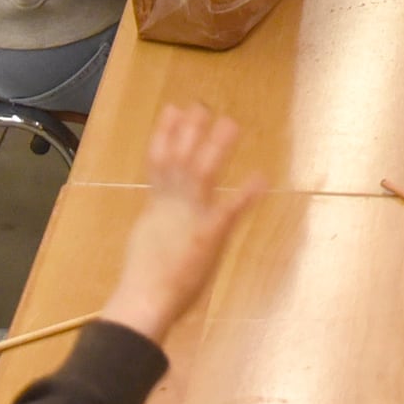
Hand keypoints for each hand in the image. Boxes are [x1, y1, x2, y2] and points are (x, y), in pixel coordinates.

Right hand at [101, 104, 260, 344]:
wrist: (143, 300)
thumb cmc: (141, 284)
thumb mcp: (144, 245)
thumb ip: (154, 226)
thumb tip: (155, 218)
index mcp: (156, 205)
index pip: (159, 160)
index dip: (166, 133)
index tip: (172, 109)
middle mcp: (171, 202)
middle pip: (181, 156)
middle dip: (190, 129)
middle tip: (200, 103)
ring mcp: (190, 215)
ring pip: (204, 171)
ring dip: (218, 146)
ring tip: (230, 123)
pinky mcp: (209, 233)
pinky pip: (231, 208)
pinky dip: (247, 193)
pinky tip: (261, 178)